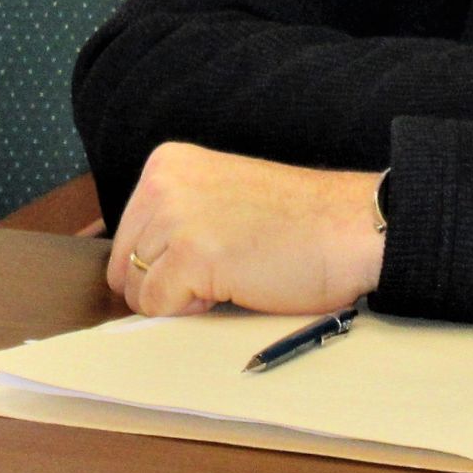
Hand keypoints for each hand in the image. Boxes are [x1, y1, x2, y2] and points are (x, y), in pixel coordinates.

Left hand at [107, 143, 385, 316]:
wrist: (350, 227)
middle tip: (224, 262)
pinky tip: (233, 283)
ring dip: (182, 295)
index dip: (166, 257)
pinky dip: (192, 311)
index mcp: (168, 162)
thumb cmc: (296, 220)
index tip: (214, 243)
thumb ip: (173, 216)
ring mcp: (174, 217)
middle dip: (166, 280)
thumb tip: (124, 270)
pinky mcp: (188, 256)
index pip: (126, 234)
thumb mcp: (218, 196)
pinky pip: (157, 309)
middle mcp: (163, 182)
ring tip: (231, 269)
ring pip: (137, 291)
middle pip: (122, 264)